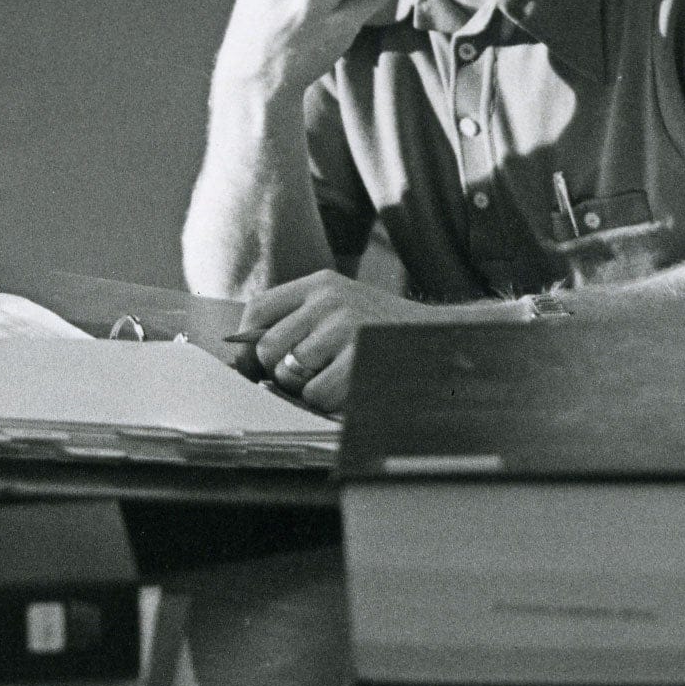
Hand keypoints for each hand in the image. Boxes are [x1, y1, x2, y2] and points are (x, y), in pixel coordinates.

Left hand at [235, 270, 420, 414]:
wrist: (438, 339)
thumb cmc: (380, 332)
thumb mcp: (341, 308)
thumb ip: (300, 322)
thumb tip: (246, 357)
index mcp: (320, 284)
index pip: (259, 308)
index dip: (245, 341)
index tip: (251, 363)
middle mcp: (329, 299)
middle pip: (267, 346)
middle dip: (278, 371)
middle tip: (304, 375)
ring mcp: (346, 326)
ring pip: (289, 373)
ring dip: (304, 387)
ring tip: (331, 378)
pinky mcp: (360, 356)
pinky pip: (316, 393)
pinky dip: (326, 400)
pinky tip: (347, 387)